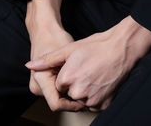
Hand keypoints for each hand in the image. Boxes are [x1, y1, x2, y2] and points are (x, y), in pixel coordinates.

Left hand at [26, 16, 150, 111]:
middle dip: (74, 85)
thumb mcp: (69, 49)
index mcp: (67, 79)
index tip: (75, 66)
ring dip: (84, 92)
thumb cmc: (96, 46)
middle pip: (69, 94)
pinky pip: (93, 105)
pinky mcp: (103, 105)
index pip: (59, 85)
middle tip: (85, 69)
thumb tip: (30, 65)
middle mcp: (78, 92)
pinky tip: (99, 82)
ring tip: (93, 74)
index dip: (66, 75)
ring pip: (81, 100)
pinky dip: (95, 97)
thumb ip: (48, 60)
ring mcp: (92, 100)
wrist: (121, 49)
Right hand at [27, 22, 87, 111]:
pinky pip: (56, 93)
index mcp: (40, 80)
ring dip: (69, 95)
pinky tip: (75, 82)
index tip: (85, 101)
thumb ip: (71, 76)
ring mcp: (38, 87)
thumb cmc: (56, 39)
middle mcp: (36, 86)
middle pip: (57, 102)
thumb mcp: (66, 56)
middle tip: (87, 93)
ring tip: (81, 85)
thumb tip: (81, 94)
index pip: (56, 104)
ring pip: (57, 99)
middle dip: (72, 100)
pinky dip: (66, 90)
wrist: (45, 31)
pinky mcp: (42, 85)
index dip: (72, 105)